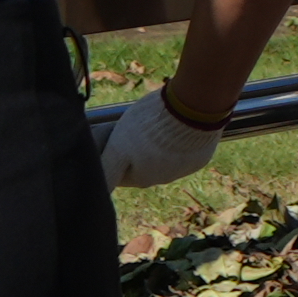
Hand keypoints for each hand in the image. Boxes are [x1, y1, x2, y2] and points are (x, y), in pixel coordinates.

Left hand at [92, 89, 226, 190]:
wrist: (191, 111)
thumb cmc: (149, 129)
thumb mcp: (118, 146)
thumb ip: (107, 168)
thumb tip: (98, 186)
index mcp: (141, 179)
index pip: (118, 173)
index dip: (111, 156)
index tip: (110, 140)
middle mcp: (162, 179)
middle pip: (140, 165)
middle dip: (133, 150)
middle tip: (132, 127)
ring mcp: (183, 169)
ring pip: (162, 158)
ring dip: (155, 145)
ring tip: (155, 123)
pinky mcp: (199, 157)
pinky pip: (183, 151)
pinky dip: (177, 141)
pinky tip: (174, 126)